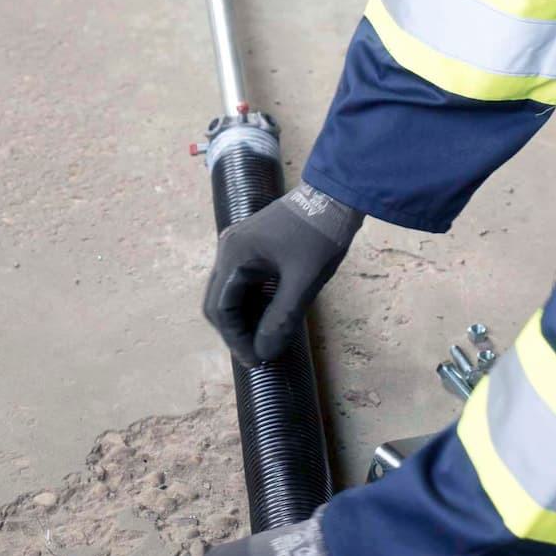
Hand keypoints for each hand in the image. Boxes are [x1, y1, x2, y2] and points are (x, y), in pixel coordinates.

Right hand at [204, 183, 363, 365]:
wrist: (336, 195)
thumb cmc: (320, 236)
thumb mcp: (303, 281)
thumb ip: (281, 319)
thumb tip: (264, 352)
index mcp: (235, 255)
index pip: (221, 308)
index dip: (236, 339)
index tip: (255, 360)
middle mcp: (228, 249)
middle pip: (218, 301)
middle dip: (236, 331)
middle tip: (258, 355)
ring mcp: (238, 245)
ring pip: (230, 292)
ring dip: (244, 318)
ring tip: (265, 340)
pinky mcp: (251, 245)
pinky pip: (242, 281)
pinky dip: (252, 303)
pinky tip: (268, 317)